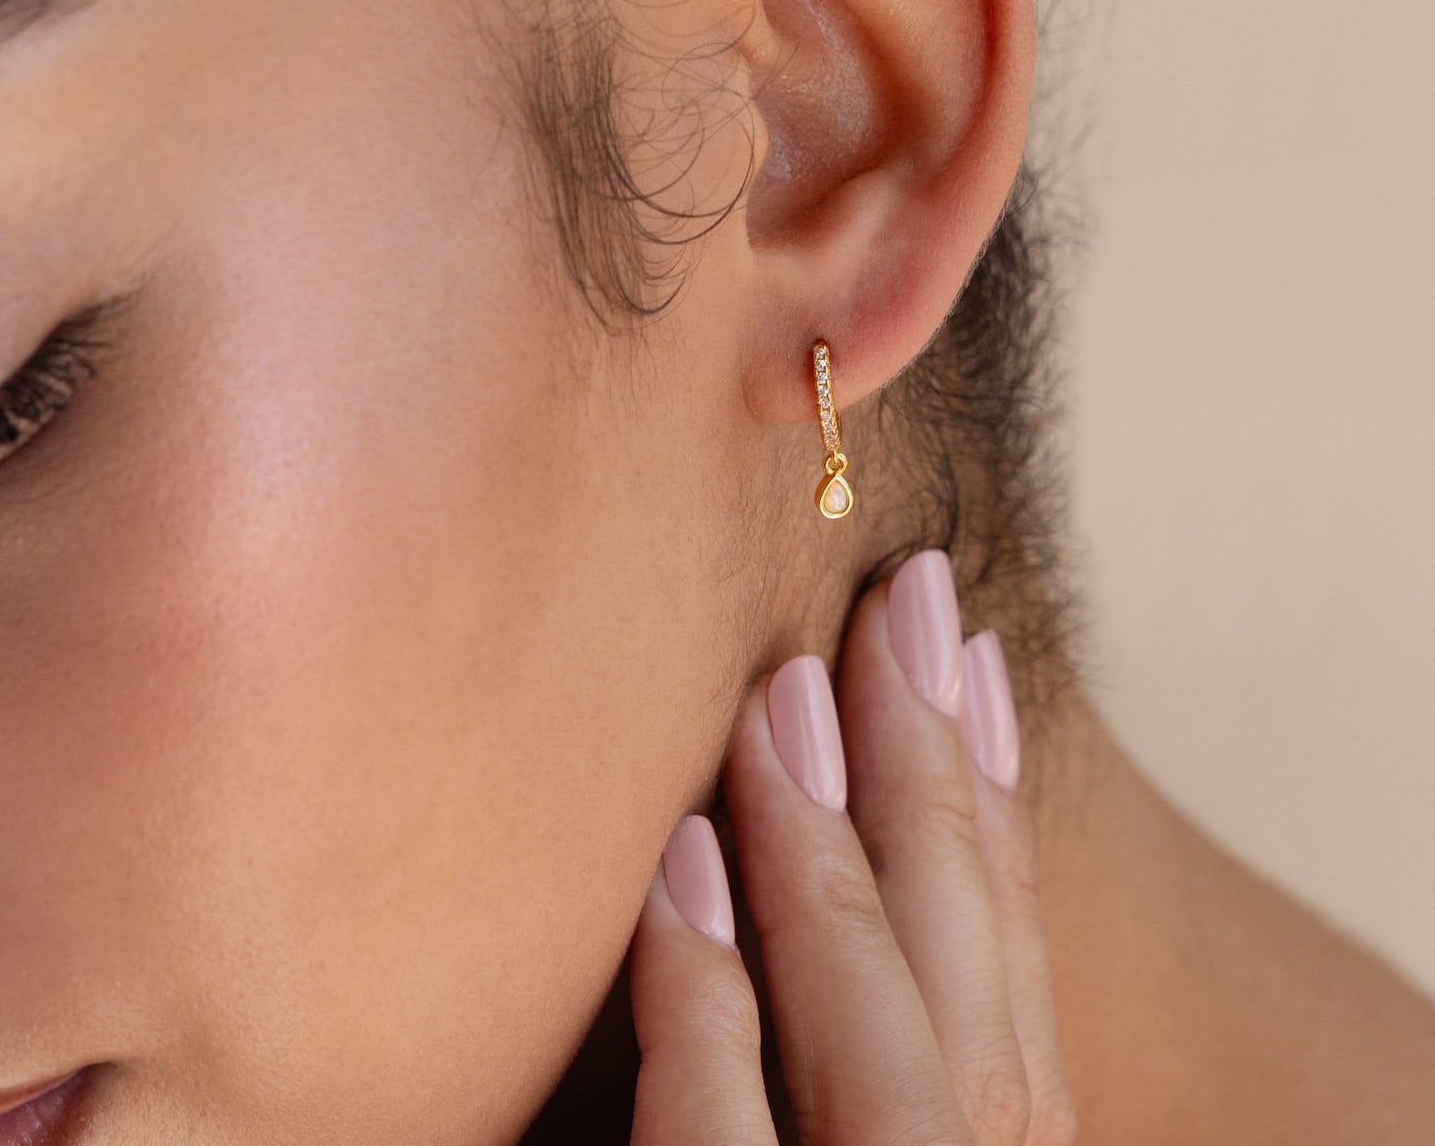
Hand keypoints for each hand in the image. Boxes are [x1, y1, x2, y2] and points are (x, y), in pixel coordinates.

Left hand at [627, 548, 1076, 1144]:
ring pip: (878, 1042)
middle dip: (935, 778)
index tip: (974, 664)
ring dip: (833, 853)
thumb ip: (829, 1047)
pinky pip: (716, 1139)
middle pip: (965, 983)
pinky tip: (680, 862)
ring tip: (793, 690)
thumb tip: (778, 842)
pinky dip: (703, 998)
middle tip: (906, 599)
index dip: (995, 819)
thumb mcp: (828, 1119)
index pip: (1011, 989)